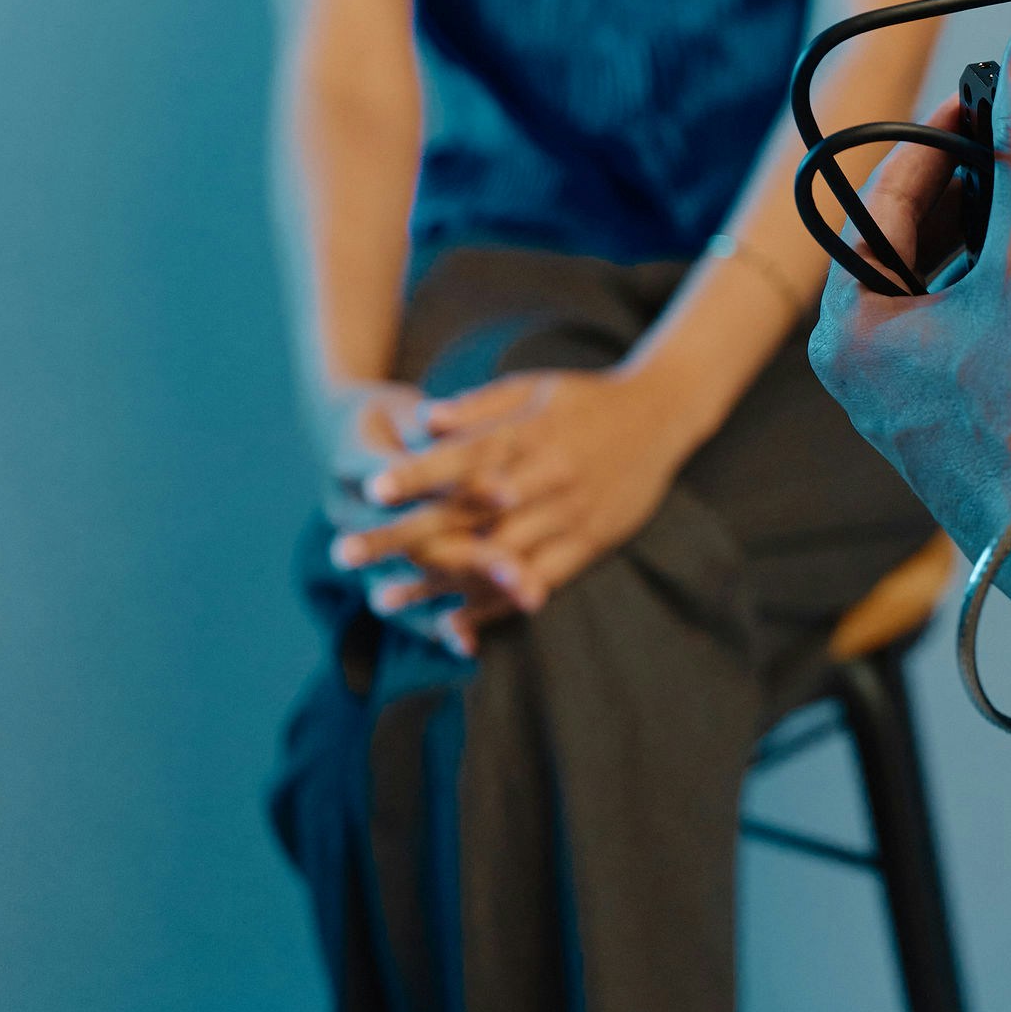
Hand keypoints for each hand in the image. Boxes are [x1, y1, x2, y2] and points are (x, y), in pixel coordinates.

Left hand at [330, 367, 692, 640]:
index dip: (420, 474)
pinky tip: (452, 624)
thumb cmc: (588, 398)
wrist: (664, 415)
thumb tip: (422, 419)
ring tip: (382, 598)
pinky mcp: (590, 545)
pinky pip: (536, 582)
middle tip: (346, 555)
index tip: (372, 490)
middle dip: (405, 538)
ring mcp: (570, 516)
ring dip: (436, 582)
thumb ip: (479, 407)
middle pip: (468, 516)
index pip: (466, 458)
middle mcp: (548, 479)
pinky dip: (493, 606)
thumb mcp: (534, 387)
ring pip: (495, 559)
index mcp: (531, 436)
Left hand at [809, 21, 1010, 610]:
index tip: (993, 94)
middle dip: (977, 189)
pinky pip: (965, 328)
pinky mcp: (949, 416)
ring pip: (945, 283)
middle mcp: (862, 362)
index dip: (945, 133)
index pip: (886, 192)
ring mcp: (904, 394)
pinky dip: (1004, 295)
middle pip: (915, 235)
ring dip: (995, 243)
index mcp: (848, 325)